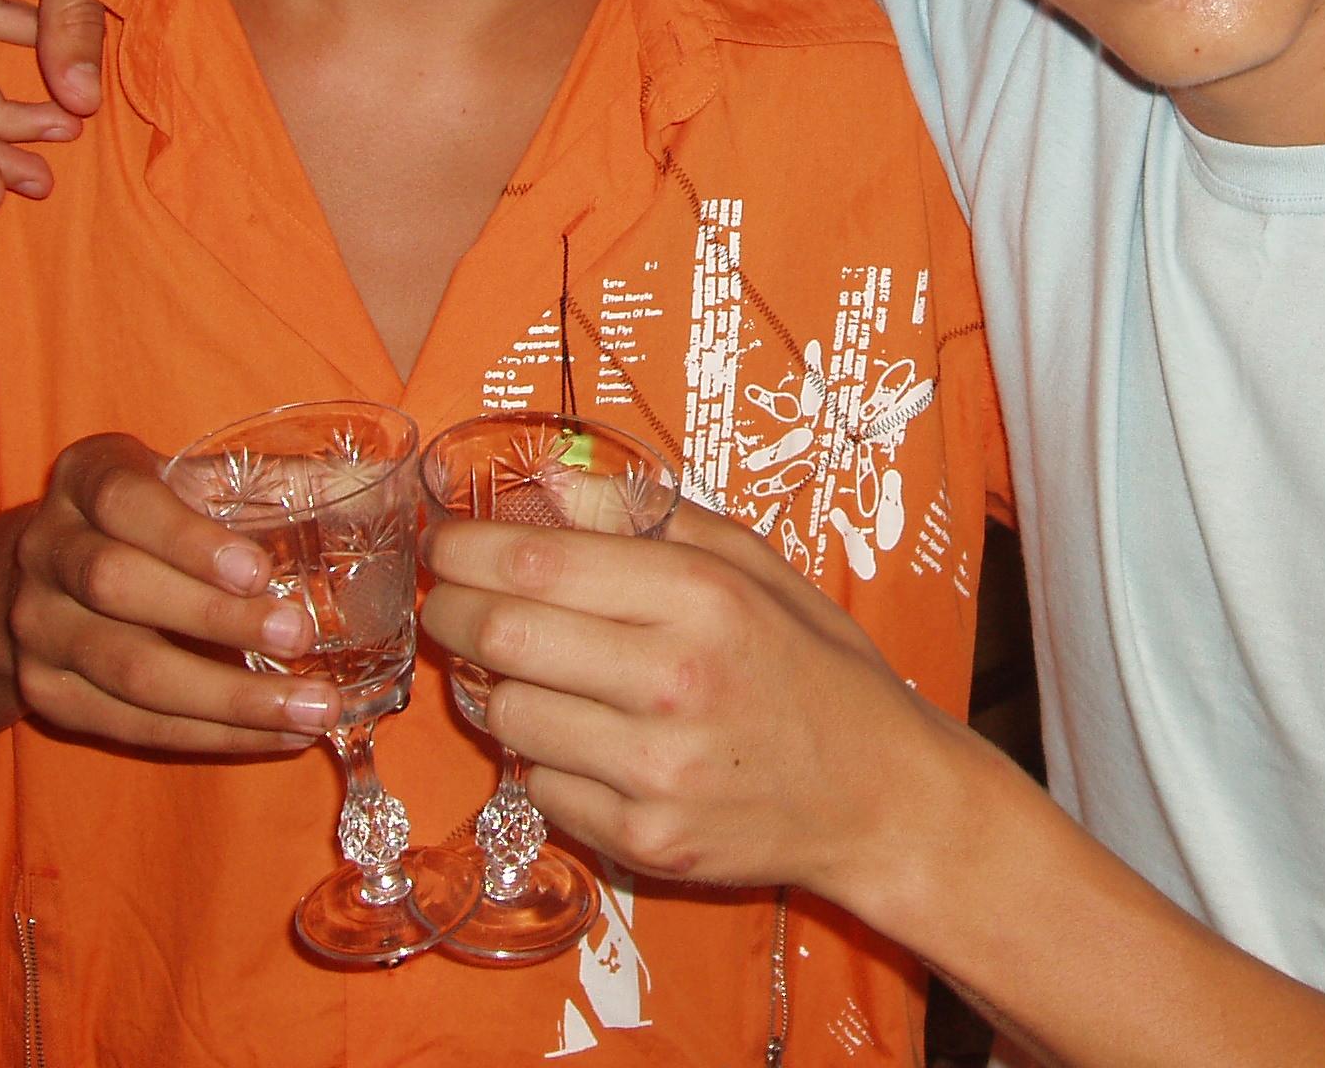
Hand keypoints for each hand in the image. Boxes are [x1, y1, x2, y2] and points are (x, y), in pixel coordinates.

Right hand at [2, 433, 339, 753]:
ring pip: (128, 671)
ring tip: (313, 708)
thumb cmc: (152, 516)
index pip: (122, 501)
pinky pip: (130, 725)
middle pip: (117, 587)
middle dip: (214, 618)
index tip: (259, 571)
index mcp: (86, 478)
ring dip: (227, 698)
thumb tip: (371, 478)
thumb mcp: (192, 479)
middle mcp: (46, 549)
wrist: (52, 574)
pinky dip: (210, 736)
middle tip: (302, 637)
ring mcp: (37, 627)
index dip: (187, 539)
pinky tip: (276, 736)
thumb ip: (267, 480)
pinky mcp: (46, 693)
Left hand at [419, 501, 950, 904]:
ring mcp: (656, 769)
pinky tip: (580, 738)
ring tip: (522, 670)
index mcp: (702, 597)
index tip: (444, 542)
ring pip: (507, 715)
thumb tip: (552, 484)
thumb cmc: (813, 666)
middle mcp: (674, 680)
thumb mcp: (753, 567)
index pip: (539, 562)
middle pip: (504, 635)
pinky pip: (540, 786)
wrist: (880, 795)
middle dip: (453, 612)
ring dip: (494, 686)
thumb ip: (652, 519)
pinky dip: (542, 758)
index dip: (467, 548)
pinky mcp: (644, 840)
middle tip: (449, 604)